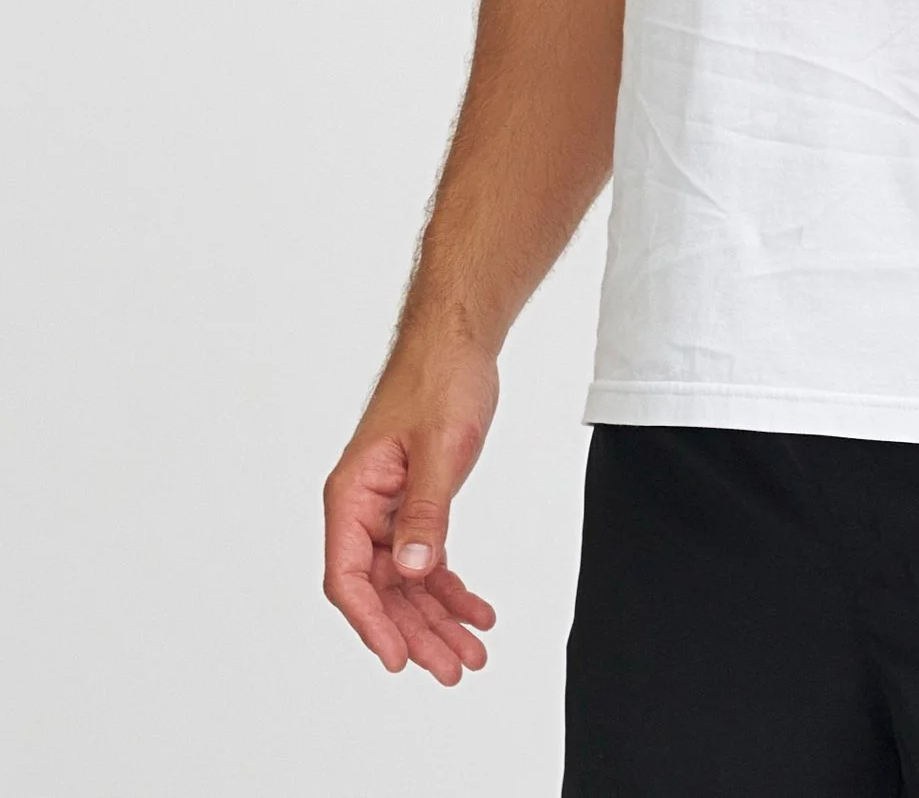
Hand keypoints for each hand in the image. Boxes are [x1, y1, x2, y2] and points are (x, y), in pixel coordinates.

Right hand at [322, 335, 500, 684]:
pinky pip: (427, 559)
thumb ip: (425, 511)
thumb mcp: (439, 448)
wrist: (459, 342)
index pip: (348, 576)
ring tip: (471, 654)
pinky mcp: (415, 504)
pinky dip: (450, 586)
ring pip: (406, 582)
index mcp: (351, 495)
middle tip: (453, 668)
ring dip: (436, 618)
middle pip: (381, 590)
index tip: (398, 660)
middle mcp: (362, 509)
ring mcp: (388, 509)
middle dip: (415, 633)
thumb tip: (413, 570)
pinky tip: (477, 610)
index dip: (371, 623)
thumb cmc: (440, 380)